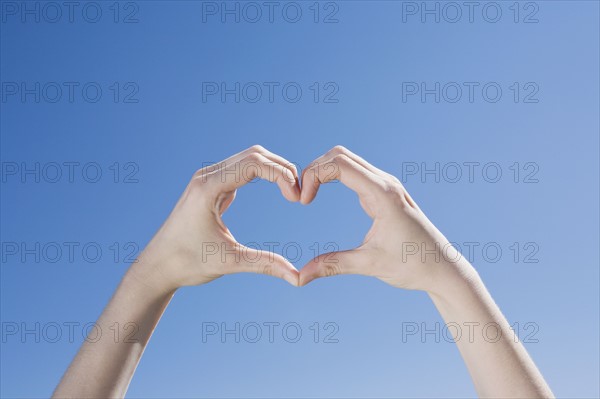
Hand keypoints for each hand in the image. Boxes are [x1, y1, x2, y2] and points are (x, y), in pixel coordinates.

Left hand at [133, 145, 301, 290]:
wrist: (157, 266)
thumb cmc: (186, 263)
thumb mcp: (229, 262)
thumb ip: (264, 264)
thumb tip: (297, 278)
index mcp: (208, 188)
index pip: (254, 164)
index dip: (281, 175)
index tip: (296, 198)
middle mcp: (207, 176)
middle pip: (254, 155)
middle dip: (282, 169)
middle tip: (300, 194)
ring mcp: (207, 179)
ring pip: (248, 159)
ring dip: (273, 170)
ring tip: (292, 191)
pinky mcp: (210, 186)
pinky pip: (240, 170)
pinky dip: (262, 175)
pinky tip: (276, 189)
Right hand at [298, 146, 474, 292]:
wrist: (442, 268)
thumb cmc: (413, 266)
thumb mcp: (369, 265)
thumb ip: (333, 265)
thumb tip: (300, 277)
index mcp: (383, 194)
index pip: (340, 164)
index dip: (314, 175)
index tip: (303, 201)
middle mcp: (385, 183)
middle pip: (340, 155)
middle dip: (314, 169)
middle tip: (300, 195)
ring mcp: (385, 185)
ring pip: (347, 160)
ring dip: (323, 171)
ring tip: (307, 194)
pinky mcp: (384, 192)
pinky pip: (354, 172)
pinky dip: (333, 176)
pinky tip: (321, 193)